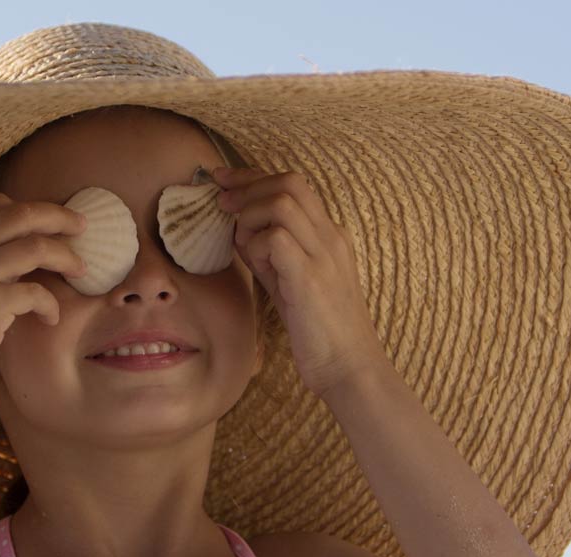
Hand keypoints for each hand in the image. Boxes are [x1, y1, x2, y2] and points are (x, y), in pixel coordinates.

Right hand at [0, 193, 87, 408]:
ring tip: (80, 272)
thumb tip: (22, 246)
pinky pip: (37, 292)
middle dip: (60, 218)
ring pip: (36, 247)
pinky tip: (50, 318)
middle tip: (83, 228)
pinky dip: (51, 305)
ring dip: (66, 258)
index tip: (55, 224)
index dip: (33, 211)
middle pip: (21, 215)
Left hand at [212, 165, 387, 398]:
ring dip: (250, 216)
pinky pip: (276, 238)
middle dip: (247, 186)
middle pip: (290, 182)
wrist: (349, 367)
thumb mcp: (290, 282)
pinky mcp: (311, 278)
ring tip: (242, 243)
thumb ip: (270, 254)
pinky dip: (255, 245)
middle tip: (221, 204)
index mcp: (329, 235)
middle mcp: (331, 237)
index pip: (293, 184)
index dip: (252, 176)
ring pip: (282, 202)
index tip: (222, 180)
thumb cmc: (319, 330)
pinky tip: (256, 266)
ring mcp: (324, 255)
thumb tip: (238, 230)